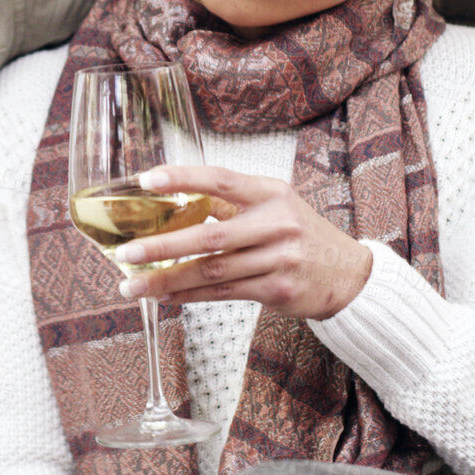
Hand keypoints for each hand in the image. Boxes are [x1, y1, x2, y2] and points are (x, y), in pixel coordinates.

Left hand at [113, 166, 373, 321]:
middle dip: (162, 245)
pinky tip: (164, 296)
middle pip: (210, 235)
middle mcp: (277, 222)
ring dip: (167, 280)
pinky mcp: (277, 290)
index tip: (146, 180)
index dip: (182, 178)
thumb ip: (229, 205)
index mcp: (271, 192)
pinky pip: (223, 293)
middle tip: (126, 251)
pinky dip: (189, 295)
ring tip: (132, 283)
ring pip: (212, 270)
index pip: (220, 179)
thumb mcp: (274, 206)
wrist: (348, 275)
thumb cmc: (300, 235)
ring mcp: (279, 258)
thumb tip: (171, 202)